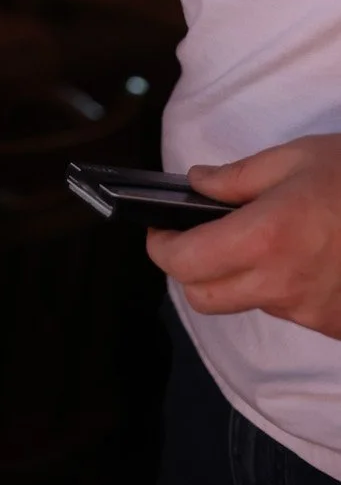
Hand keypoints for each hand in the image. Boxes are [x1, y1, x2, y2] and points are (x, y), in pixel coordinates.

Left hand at [147, 135, 340, 338]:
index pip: (185, 264)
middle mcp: (282, 285)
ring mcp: (311, 313)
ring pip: (247, 303)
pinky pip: (289, 310)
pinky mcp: (334, 326)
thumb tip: (196, 184)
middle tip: (197, 235)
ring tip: (264, 235)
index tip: (160, 229)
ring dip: (238, 276)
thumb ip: (238, 177)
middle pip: (203, 299)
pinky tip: (304, 255)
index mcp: (265, 238)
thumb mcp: (297, 158)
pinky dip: (280, 286)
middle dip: (189, 270)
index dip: (161, 247)